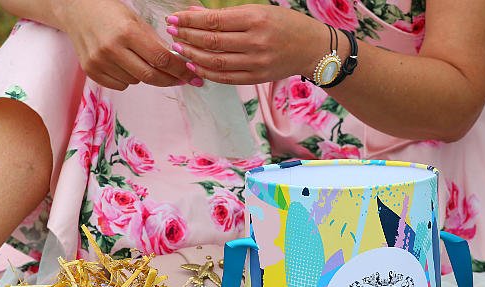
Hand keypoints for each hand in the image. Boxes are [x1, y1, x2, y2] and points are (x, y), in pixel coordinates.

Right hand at [55, 0, 197, 89]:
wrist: (77, 10)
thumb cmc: (111, 13)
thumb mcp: (137, 21)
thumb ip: (157, 44)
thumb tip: (180, 65)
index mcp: (127, 33)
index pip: (161, 59)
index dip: (180, 70)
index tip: (192, 76)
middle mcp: (111, 49)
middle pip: (150, 76)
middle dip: (169, 79)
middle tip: (180, 79)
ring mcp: (99, 62)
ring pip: (136, 81)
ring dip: (145, 75)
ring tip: (137, 58)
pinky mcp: (91, 71)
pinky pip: (121, 85)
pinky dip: (128, 78)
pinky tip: (123, 63)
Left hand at [167, 5, 328, 84]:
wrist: (312, 48)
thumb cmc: (285, 25)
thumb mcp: (259, 11)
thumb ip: (227, 15)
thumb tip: (195, 14)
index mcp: (256, 19)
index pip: (214, 21)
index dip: (190, 21)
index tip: (174, 19)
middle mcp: (256, 41)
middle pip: (212, 41)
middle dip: (187, 37)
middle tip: (172, 33)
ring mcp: (257, 62)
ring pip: (216, 61)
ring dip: (193, 55)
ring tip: (179, 49)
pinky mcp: (257, 77)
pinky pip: (226, 78)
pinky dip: (207, 72)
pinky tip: (195, 66)